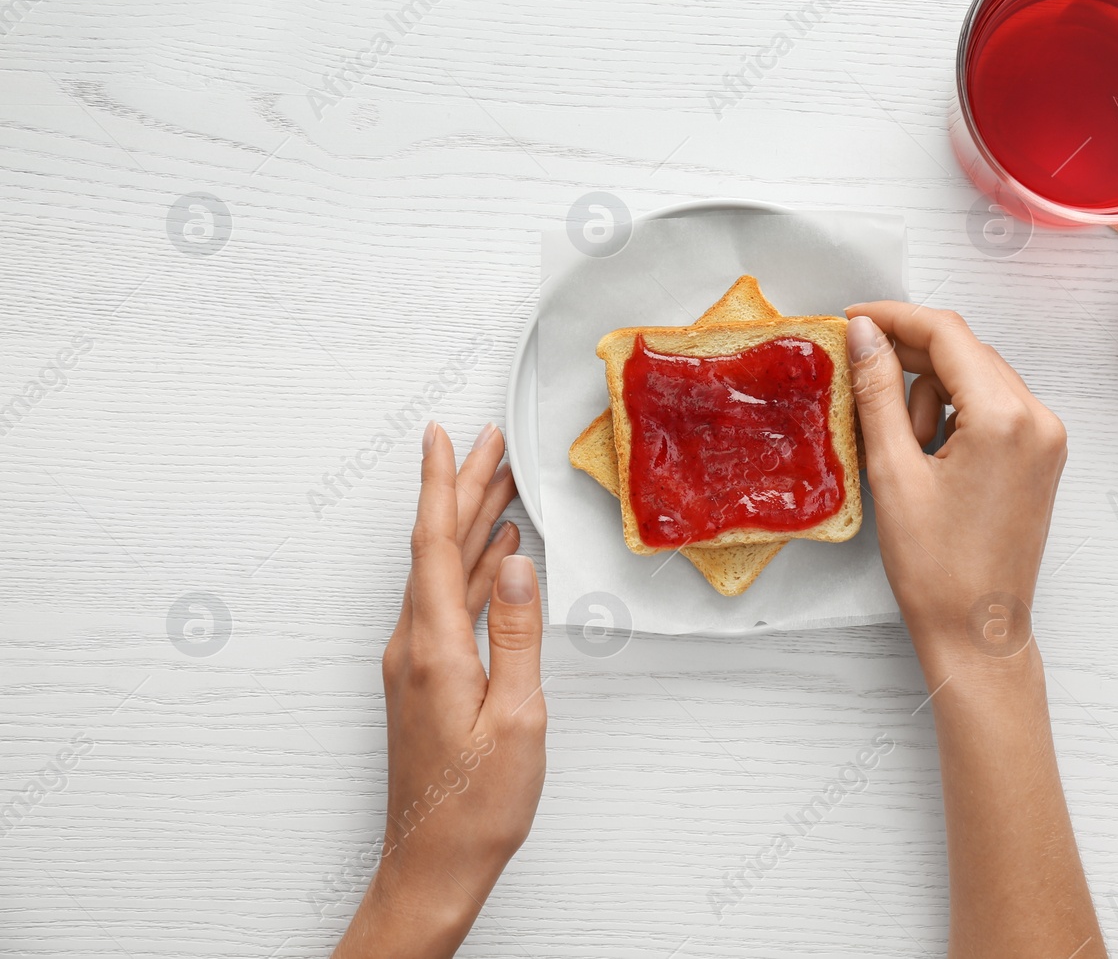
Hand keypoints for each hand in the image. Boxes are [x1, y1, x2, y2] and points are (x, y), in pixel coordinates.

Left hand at [334, 422, 546, 958]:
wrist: (433, 864)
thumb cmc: (474, 805)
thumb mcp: (516, 717)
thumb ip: (518, 634)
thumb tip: (522, 563)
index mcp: (433, 648)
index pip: (435, 544)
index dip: (441, 484)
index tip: (442, 436)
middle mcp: (413, 647)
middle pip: (437, 547)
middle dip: (463, 489)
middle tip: (487, 442)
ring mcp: (416, 663)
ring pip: (445, 572)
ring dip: (474, 525)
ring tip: (502, 485)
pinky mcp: (426, 679)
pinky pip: (451, 603)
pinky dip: (477, 570)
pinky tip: (500, 558)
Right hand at [844, 304, 1067, 667]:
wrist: (977, 630)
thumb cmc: (937, 568)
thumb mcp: (893, 472)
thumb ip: (878, 392)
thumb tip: (866, 335)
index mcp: (1005, 419)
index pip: (948, 334)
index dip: (895, 318)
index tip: (854, 320)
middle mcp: (1038, 419)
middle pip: (966, 351)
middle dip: (910, 358)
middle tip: (861, 377)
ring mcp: (1046, 438)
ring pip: (978, 377)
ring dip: (932, 393)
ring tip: (906, 450)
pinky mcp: (1042, 456)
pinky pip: (994, 407)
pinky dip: (955, 414)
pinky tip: (928, 453)